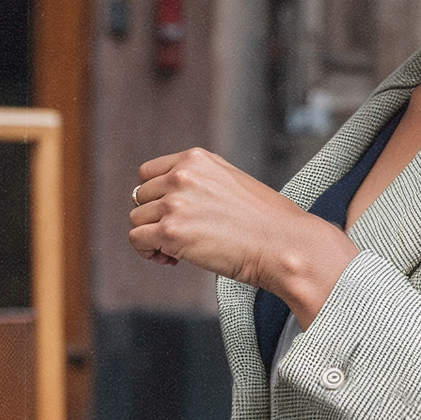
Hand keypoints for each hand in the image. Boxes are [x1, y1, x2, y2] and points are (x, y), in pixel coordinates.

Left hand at [128, 147, 355, 319]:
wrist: (283, 245)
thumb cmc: (266, 222)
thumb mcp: (231, 183)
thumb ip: (198, 182)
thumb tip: (167, 201)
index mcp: (196, 159)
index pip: (148, 174)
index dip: (156, 198)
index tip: (173, 215)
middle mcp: (182, 176)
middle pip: (140, 198)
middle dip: (155, 219)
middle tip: (179, 238)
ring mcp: (175, 203)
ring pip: (137, 219)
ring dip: (152, 237)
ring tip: (177, 251)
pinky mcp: (171, 231)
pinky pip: (138, 240)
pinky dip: (149, 253)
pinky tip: (171, 260)